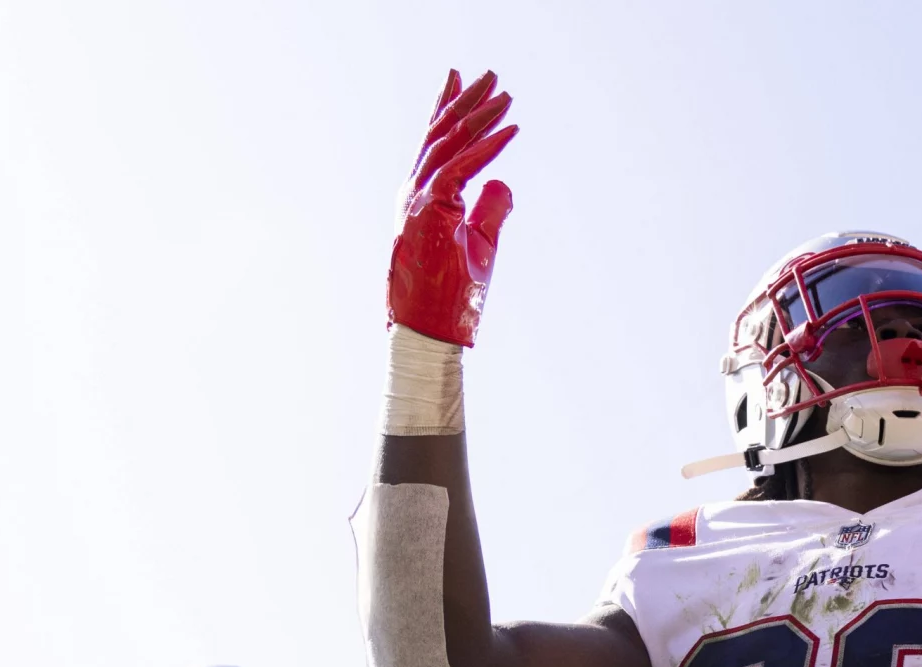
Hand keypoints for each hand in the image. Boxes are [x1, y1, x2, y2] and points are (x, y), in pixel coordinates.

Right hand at [389, 69, 518, 345]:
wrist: (428, 334)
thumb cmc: (451, 298)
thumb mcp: (479, 246)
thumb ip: (490, 210)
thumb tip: (502, 182)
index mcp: (420, 199)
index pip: (436, 147)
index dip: (453, 113)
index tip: (472, 87)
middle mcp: (413, 195)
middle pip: (440, 136)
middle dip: (466, 102)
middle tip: (491, 76)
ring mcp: (415, 203)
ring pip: (448, 146)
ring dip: (479, 117)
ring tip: (504, 95)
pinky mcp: (427, 215)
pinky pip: (459, 171)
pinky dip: (485, 149)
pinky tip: (509, 131)